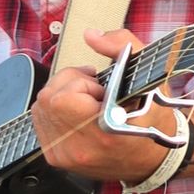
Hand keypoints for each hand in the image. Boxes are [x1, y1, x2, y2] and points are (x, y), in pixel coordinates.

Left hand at [30, 27, 183, 184]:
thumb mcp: (148, 75)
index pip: (63, 99)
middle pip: (47, 99)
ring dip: (62, 95)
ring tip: (87, 101)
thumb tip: (90, 35)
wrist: (152, 157)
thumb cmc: (152, 115)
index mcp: (105, 132)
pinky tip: (77, 112)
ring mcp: (65, 155)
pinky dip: (56, 109)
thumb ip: (122, 46)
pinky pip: (40, 119)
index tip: (102, 89)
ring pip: (41, 107)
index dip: (81, 85)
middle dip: (69, 84)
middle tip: (95, 91)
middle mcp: (81, 149)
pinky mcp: (56, 157)